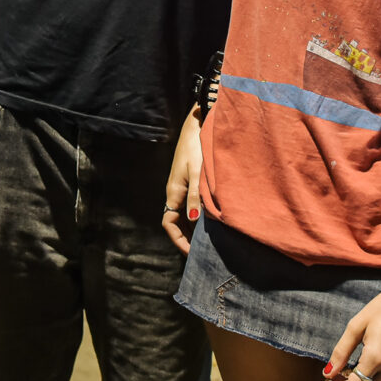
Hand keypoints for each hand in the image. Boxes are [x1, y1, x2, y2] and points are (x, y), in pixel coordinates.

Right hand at [162, 106, 204, 255]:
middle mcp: (175, 192)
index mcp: (174, 192)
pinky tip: (211, 221)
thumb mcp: (197, 173)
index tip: (190, 253)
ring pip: (184, 214)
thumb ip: (196, 196)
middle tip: (202, 253)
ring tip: (208, 241)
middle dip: (186, 238)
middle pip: (176, 222)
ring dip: (193, 228)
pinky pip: (191, 205)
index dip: (177, 240)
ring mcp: (182, 187)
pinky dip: (198, 216)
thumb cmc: (197, 148)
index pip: (169, 223)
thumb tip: (193, 219)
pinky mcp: (190, 181)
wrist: (197, 126)